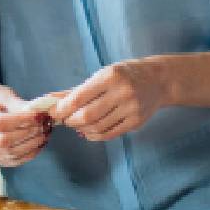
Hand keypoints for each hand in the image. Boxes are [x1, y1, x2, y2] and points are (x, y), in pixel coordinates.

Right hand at [0, 84, 48, 166]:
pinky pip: (15, 160)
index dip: (21, 119)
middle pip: (4, 141)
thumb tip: (32, 111)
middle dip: (29, 132)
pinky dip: (31, 152)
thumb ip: (14, 101)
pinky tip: (40, 141)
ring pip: (11, 153)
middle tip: (45, 122)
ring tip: (45, 130)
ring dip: (33, 143)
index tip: (38, 114)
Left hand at [52, 58, 175, 141]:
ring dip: (82, 129)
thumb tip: (50, 100)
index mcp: (110, 76)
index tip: (54, 112)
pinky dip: (95, 135)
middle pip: (88, 116)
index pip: (80, 97)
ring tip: (77, 124)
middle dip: (71, 121)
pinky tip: (89, 131)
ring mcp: (131, 109)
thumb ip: (77, 89)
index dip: (63, 108)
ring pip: (98, 128)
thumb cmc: (125, 75)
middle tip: (66, 120)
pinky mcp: (136, 122)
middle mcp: (122, 92)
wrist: (158, 80)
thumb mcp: (102, 75)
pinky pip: (110, 134)